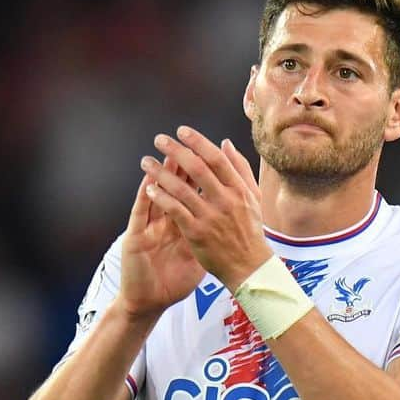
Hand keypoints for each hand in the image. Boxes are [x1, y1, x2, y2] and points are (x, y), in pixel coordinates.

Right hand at [118, 153, 206, 321]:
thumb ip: (210, 236)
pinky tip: (149, 183)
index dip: (202, 176)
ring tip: (166, 153)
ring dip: (160, 174)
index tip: (214, 157)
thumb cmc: (173, 279)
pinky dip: (145, 197)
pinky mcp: (134, 236)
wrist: (150, 300)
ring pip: (155, 194)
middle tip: (188, 144)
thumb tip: (231, 223)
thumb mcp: (197, 256)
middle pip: (174, 188)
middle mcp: (164, 220)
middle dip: (181, 166)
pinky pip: (141, 213)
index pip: (192, 193)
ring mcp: (148, 226)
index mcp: (181, 223)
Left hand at [140, 127, 272, 292]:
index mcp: (239, 190)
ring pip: (181, 188)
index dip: (198, 142)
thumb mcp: (253, 198)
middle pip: (197, 168)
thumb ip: (240, 169)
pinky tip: (150, 188)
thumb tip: (226, 143)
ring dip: (161, 172)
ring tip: (146, 162)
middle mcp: (226, 201)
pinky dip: (161, 197)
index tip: (182, 131)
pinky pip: (175, 210)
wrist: (249, 267)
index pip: (216, 159)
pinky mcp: (197, 233)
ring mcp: (211, 217)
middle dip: (175, 151)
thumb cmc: (250, 231)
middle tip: (159, 140)